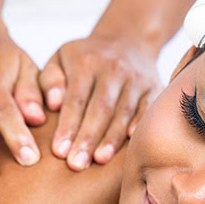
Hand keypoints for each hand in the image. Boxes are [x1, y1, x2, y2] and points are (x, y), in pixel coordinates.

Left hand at [39, 35, 159, 170]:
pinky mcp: (154, 87)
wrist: (128, 39)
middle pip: (100, 108)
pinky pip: (147, 109)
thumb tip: (52, 104)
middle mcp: (113, 69)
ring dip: (111, 138)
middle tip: (76, 164)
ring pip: (124, 112)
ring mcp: (136, 78)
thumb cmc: (85, 59)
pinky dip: (139, 126)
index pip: (76, 99)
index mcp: (86, 62)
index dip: (68, 126)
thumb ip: (50, 81)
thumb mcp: (60, 59)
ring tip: (98, 160)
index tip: (59, 151)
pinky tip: (130, 145)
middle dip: (88, 138)